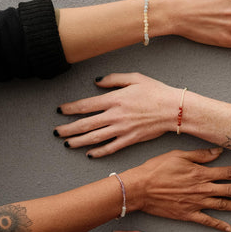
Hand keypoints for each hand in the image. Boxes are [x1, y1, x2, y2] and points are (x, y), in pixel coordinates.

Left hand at [55, 73, 175, 156]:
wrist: (174, 109)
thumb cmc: (156, 91)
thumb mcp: (135, 78)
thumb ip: (113, 80)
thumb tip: (96, 82)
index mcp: (114, 99)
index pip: (86, 105)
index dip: (70, 108)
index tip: (60, 111)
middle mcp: (115, 116)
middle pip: (86, 124)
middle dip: (68, 128)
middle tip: (56, 132)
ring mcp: (122, 130)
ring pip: (95, 138)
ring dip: (78, 141)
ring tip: (67, 143)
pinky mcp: (130, 140)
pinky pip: (111, 148)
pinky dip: (99, 152)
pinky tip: (89, 154)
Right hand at [122, 147, 230, 231]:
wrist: (140, 189)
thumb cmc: (156, 169)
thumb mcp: (178, 155)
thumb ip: (201, 154)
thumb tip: (218, 152)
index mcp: (202, 173)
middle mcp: (203, 189)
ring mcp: (197, 203)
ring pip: (224, 206)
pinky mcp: (188, 214)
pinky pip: (208, 221)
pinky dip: (220, 225)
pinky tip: (230, 228)